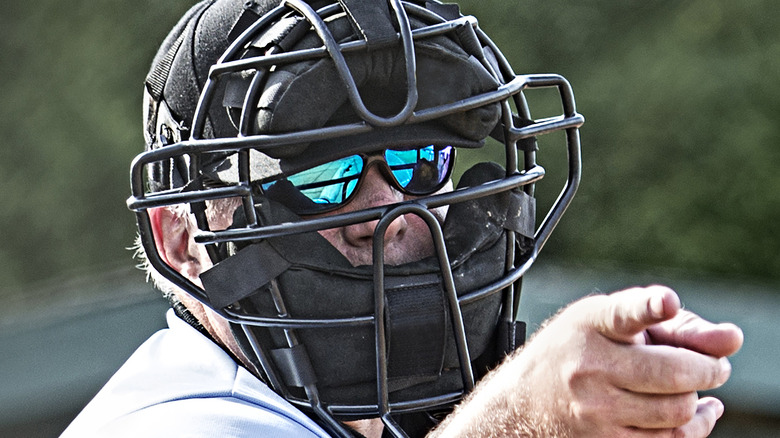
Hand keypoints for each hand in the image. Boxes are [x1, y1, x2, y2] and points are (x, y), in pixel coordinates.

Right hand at [432, 285, 743, 436]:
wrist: (525, 398)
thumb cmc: (581, 347)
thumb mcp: (613, 320)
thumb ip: (675, 324)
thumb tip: (733, 341)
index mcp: (593, 324)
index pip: (623, 314)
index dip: (648, 307)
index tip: (666, 301)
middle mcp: (590, 366)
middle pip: (674, 375)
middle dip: (709, 370)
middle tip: (715, 366)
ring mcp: (595, 408)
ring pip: (677, 412)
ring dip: (697, 400)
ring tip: (695, 387)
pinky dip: (694, 427)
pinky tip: (695, 412)